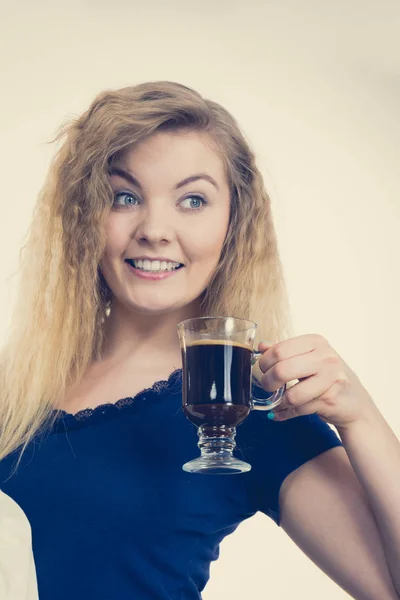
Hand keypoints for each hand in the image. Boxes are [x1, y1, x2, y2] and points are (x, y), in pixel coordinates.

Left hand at [257, 334, 377, 428]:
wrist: (355, 403)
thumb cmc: (328, 378)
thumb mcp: (309, 359)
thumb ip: (285, 352)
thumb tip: (262, 346)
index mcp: (316, 342)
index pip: (279, 350)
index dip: (265, 363)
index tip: (264, 370)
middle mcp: (326, 357)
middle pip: (282, 370)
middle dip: (268, 382)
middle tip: (268, 387)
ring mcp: (331, 378)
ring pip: (291, 395)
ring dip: (279, 402)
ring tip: (278, 401)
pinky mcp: (331, 399)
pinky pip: (299, 409)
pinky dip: (286, 413)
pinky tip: (283, 412)